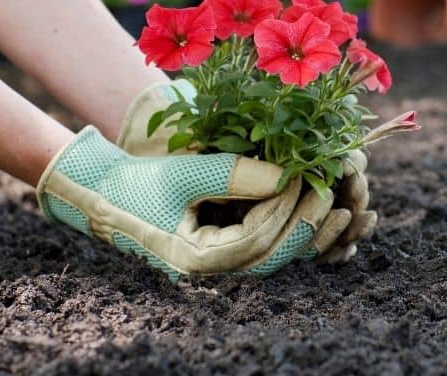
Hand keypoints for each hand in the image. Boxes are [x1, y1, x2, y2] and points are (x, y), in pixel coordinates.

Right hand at [118, 80, 377, 263]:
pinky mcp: (228, 250)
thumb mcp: (183, 173)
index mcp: (199, 259)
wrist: (108, 196)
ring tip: (338, 205)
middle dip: (308, 222)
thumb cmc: (139, 184)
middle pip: (276, 256)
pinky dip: (294, 232)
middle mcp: (215, 272)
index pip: (259, 238)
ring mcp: (222, 265)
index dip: (289, 207)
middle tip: (333, 189)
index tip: (310, 177)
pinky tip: (319, 212)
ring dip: (309, 233)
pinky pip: (270, 247)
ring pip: (277, 256)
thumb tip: (287, 176)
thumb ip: (233, 173)